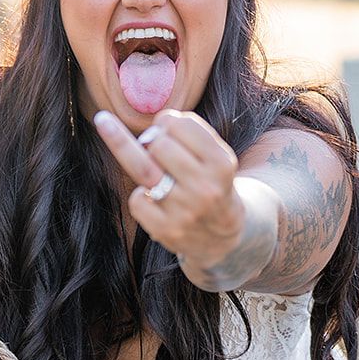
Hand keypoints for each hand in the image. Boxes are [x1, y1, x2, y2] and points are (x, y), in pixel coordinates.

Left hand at [92, 108, 244, 268]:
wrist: (222, 238)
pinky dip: (140, 195)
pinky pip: (136, 199)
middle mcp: (205, 187)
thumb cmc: (210, 184)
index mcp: (221, 164)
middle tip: (158, 149)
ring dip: (141, 160)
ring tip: (152, 165)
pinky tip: (154, 199)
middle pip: (158, 144)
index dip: (167, 121)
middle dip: (153, 140)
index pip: (182, 125)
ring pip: (143, 168)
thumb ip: (189, 133)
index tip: (167, 126)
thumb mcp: (215, 156)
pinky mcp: (166, 230)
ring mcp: (185, 211)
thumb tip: (153, 128)